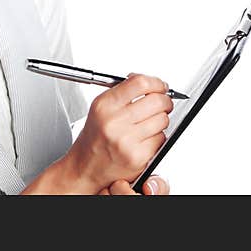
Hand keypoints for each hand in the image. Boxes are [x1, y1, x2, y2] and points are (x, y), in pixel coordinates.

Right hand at [64, 73, 172, 192]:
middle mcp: (114, 121)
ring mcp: (127, 140)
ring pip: (162, 120)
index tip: (160, 86)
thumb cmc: (94, 138)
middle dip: (165, 101)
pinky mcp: (138, 157)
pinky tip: (145, 138)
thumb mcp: (100, 108)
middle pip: (156, 100)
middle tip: (163, 103)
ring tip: (149, 123)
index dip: (156, 82)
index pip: (140, 83)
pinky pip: (161, 138)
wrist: (85, 168)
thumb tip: (149, 83)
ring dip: (161, 119)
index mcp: (104, 105)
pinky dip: (158, 137)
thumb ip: (123, 92)